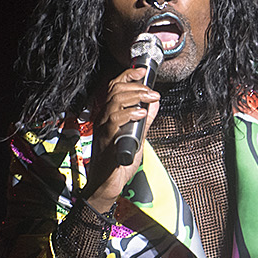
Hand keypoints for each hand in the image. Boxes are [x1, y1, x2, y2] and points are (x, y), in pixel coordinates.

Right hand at [85, 63, 160, 210]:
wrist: (107, 185)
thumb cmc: (118, 164)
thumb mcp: (137, 138)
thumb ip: (145, 122)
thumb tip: (154, 105)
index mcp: (109, 116)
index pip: (114, 88)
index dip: (128, 76)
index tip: (142, 72)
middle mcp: (103, 119)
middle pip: (115, 91)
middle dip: (137, 87)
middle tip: (153, 92)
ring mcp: (103, 129)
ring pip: (115, 102)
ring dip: (136, 97)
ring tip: (150, 99)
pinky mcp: (106, 140)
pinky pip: (114, 121)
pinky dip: (129, 114)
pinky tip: (141, 114)